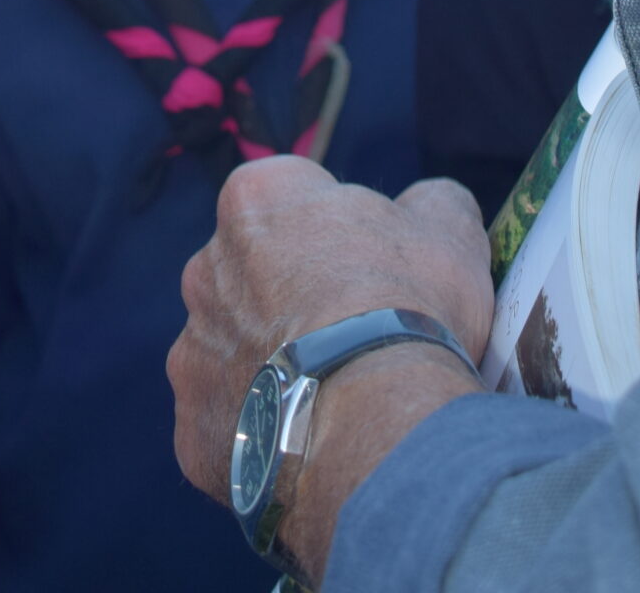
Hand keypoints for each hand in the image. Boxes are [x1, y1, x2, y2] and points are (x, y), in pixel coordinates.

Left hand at [170, 160, 492, 576]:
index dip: (339, 233)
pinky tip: (306, 441)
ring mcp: (192, 349)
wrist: (374, 421)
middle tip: (353, 335)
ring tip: (332, 395)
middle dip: (294, 297)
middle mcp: (206, 265)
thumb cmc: (407, 308)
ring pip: (236, 351)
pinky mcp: (192, 426)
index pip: (291, 199)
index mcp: (254, 198)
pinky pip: (229, 423)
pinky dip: (262, 432)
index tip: (372, 267)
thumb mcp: (447, 229)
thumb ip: (430, 201)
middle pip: (254, 275)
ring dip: (272, 364)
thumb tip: (428, 203)